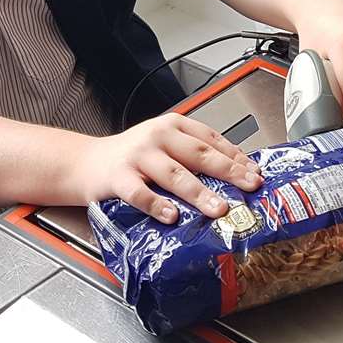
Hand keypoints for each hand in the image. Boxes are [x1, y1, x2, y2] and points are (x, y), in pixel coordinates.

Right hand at [75, 114, 261, 223]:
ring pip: (174, 174)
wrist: (87, 162)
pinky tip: (172, 216)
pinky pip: (140, 193)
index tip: (255, 172)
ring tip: (219, 207)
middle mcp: (157, 137)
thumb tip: (235, 173)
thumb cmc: (132, 157)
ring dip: (199, 193)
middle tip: (249, 185)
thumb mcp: (164, 145)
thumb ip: (192, 154)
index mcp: (173, 125)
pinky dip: (157, 205)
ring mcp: (138, 156)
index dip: (236, 155)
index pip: (211, 138)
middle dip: (228, 171)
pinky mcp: (119, 177)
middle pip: (199, 154)